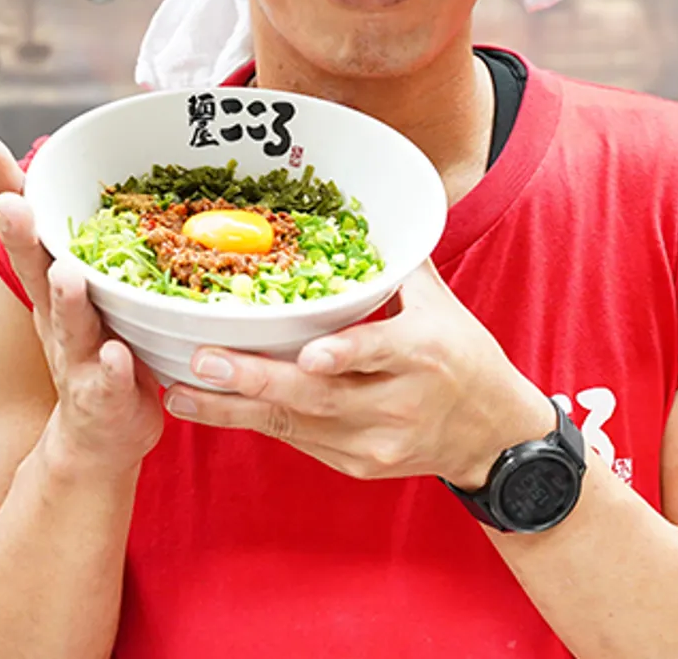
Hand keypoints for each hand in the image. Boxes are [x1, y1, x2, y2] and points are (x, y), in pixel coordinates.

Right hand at [0, 134, 162, 479]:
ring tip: (67, 275)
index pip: (27, 230)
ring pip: (71, 325)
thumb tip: (58, 169)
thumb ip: (74, 237)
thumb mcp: (79, 288)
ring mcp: (79, 358)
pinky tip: (116, 355)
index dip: (7, 187)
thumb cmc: (97, 349)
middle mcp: (58, 318)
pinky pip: (109, 381)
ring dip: (67, 300)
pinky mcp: (105, 397)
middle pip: (36, 272)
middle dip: (23, 237)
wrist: (98, 438)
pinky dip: (112, 369)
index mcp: (52, 287)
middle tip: (13, 204)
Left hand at [160, 259, 554, 490]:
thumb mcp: (442, 307)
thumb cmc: (466, 359)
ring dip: (236, 410)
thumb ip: (398, 266)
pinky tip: (215, 408)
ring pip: (298, 426)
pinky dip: (258, 422)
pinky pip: (301, 441)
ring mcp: (376, 441)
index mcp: (424, 353)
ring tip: (183, 394)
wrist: (494, 437)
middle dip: (257, 381)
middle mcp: (399, 402)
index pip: (381, 351)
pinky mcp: (358, 465)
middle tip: (203, 362)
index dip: (346, 354)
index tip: (309, 354)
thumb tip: (360, 212)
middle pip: (321, 397)